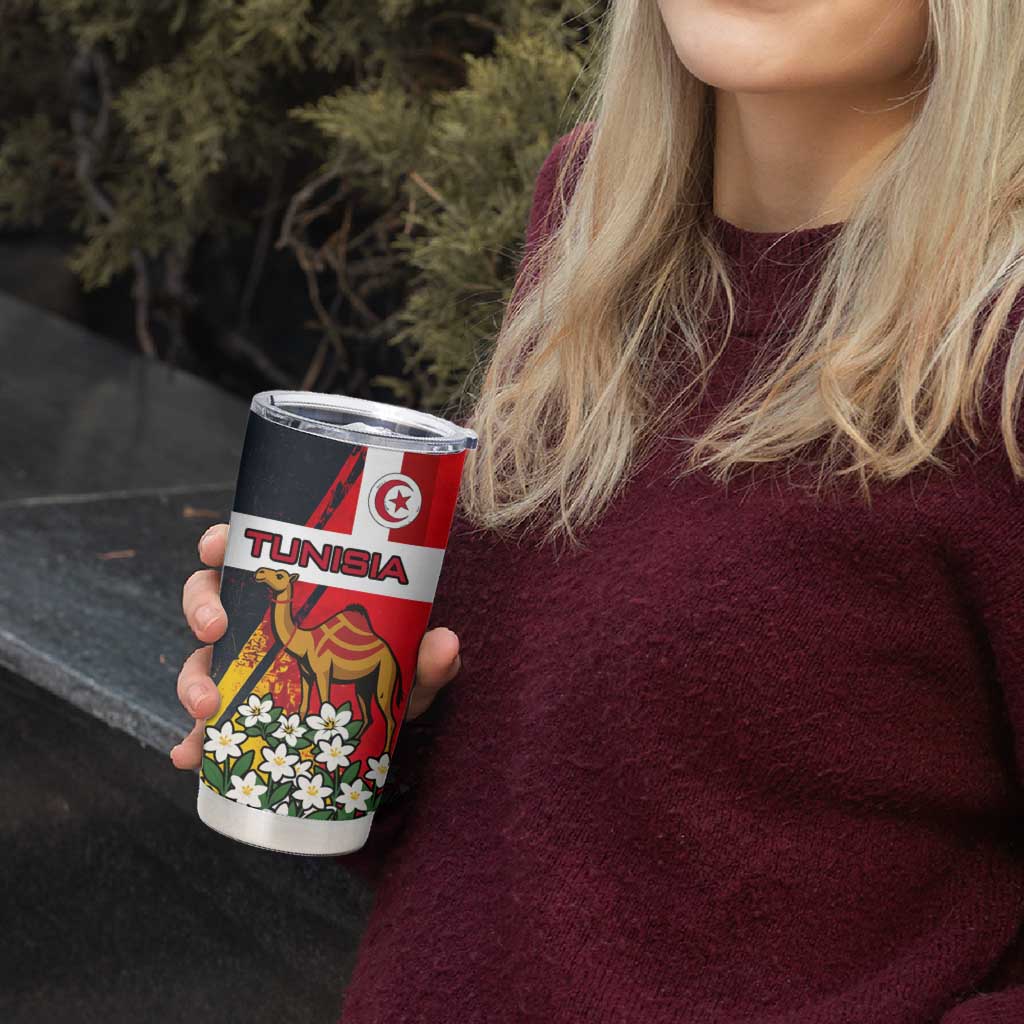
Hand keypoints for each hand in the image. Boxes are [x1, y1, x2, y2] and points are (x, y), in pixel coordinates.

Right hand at [169, 523, 461, 767]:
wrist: (374, 722)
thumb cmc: (385, 674)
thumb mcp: (407, 665)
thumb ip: (426, 657)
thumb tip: (446, 644)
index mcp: (289, 591)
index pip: (246, 553)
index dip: (221, 544)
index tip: (217, 547)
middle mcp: (256, 622)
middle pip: (208, 599)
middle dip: (202, 610)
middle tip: (216, 629)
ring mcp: (243, 666)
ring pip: (201, 659)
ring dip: (193, 680)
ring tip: (207, 707)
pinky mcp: (239, 710)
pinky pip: (206, 723)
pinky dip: (193, 740)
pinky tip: (188, 756)